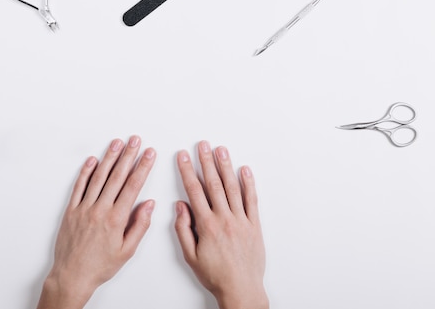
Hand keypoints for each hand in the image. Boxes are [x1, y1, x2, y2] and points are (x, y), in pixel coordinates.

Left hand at [38, 136, 155, 308]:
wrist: (72, 275)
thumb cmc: (100, 266)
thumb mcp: (127, 251)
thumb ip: (139, 226)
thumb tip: (149, 204)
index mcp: (116, 219)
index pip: (133, 186)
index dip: (143, 167)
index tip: (149, 154)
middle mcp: (100, 210)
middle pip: (117, 176)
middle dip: (128, 155)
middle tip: (135, 140)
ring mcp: (84, 208)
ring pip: (98, 177)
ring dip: (109, 158)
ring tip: (117, 143)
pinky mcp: (71, 210)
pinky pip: (79, 187)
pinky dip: (86, 172)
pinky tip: (93, 160)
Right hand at [175, 141, 267, 308]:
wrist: (241, 289)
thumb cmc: (215, 275)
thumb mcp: (190, 255)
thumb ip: (183, 229)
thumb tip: (180, 206)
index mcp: (206, 225)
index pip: (194, 191)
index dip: (187, 171)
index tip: (182, 156)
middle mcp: (224, 218)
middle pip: (213, 184)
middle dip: (206, 162)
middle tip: (202, 145)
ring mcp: (241, 220)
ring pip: (232, 188)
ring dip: (225, 167)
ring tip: (221, 150)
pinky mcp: (254, 225)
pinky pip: (252, 200)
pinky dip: (248, 183)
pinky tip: (244, 170)